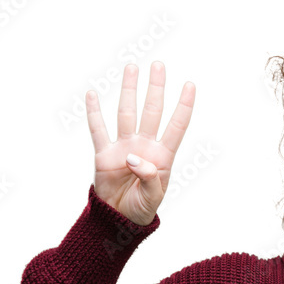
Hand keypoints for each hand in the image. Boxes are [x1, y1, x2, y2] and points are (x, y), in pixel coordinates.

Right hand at [87, 61, 194, 225]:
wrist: (119, 218)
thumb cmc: (141, 208)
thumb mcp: (152, 198)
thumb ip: (150, 179)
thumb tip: (134, 158)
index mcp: (162, 156)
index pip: (176, 126)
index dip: (184, 106)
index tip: (190, 85)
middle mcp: (144, 146)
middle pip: (151, 111)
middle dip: (155, 88)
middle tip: (158, 65)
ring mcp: (123, 147)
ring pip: (126, 112)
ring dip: (129, 91)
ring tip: (131, 68)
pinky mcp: (103, 154)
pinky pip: (98, 130)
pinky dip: (94, 113)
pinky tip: (93, 94)